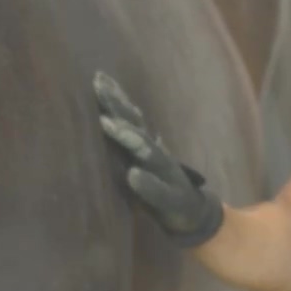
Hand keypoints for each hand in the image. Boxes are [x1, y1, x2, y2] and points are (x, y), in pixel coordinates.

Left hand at [93, 72, 224, 247]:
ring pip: (146, 152)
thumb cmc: (161, 184)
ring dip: (129, 137)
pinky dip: (146, 183)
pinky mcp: (170, 198)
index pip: (130, 116)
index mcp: (145, 146)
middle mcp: (155, 154)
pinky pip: (157, 191)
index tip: (98, 76)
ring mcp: (164, 174)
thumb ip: (132, 139)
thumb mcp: (143, 159)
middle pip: (135, 125)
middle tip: (99, 85)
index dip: (115, 97)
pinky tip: (133, 176)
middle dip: (117, 105)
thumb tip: (113, 115)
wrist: (192, 214)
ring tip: (110, 125)